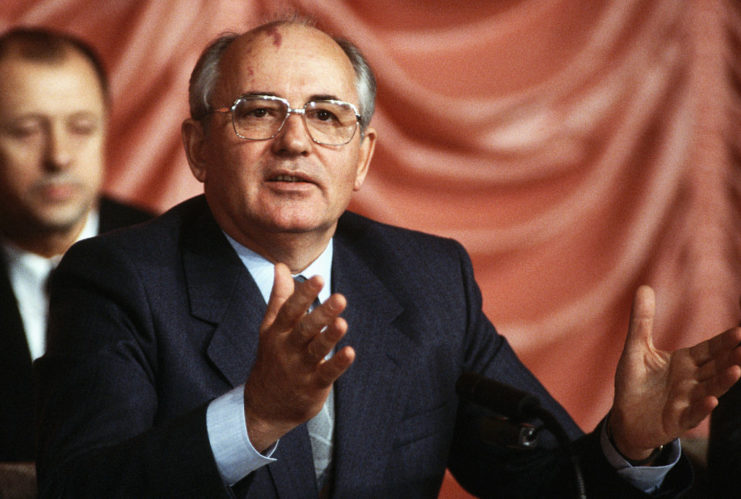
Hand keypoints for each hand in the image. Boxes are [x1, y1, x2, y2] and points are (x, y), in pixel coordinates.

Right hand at [243, 263, 354, 451]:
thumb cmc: (272, 358)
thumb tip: (281, 266)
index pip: (290, 310)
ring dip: (330, 337)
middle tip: (340, 298)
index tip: (318, 278)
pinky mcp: (313, 386)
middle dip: (321, 314)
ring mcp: (300, 368)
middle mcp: (287, 349)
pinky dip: (338, 364)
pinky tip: (350, 352)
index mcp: (277, 332)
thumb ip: (279, 297)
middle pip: (304, 329)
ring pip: (316, 350)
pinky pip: (326, 374)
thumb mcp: (270, 328)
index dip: (303, 294)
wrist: (264, 406)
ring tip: (342, 323)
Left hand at [609, 285, 740, 460]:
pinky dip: (702, 407)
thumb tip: (644, 286)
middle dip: (731, 357)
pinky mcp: (677, 420)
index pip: (710, 349)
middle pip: (715, 367)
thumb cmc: (633, 382)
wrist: (624, 418)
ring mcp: (687, 401)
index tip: (740, 331)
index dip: (724, 341)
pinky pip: (693, 414)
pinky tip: (711, 400)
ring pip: (710, 389)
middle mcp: (692, 381)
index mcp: (685, 362)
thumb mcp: (635, 349)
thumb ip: (641, 321)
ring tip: (737, 369)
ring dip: (723, 381)